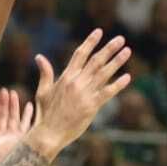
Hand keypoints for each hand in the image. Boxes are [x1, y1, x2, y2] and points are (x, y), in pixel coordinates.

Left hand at [0, 89, 33, 165]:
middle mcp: (2, 135)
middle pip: (4, 115)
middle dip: (5, 103)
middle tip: (5, 90)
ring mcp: (12, 137)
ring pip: (14, 117)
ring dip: (15, 105)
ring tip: (14, 93)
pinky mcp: (21, 139)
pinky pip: (26, 124)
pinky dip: (28, 115)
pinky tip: (30, 105)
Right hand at [31, 31, 132, 151]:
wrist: (49, 133)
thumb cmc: (45, 113)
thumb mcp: (43, 91)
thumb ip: (45, 73)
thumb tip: (39, 57)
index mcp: (66, 76)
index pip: (80, 54)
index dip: (90, 42)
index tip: (99, 32)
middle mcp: (77, 82)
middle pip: (96, 60)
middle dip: (109, 48)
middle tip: (120, 38)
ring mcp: (85, 93)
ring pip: (104, 73)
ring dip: (117, 61)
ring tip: (127, 51)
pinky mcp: (92, 106)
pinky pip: (108, 92)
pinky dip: (118, 84)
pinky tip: (127, 77)